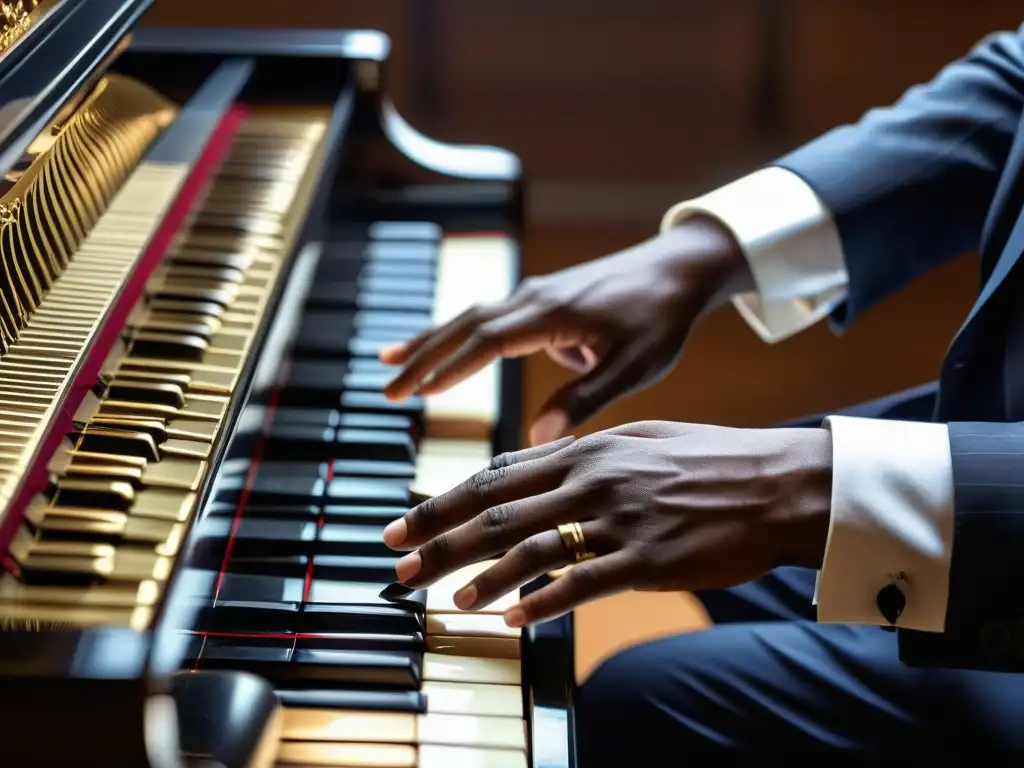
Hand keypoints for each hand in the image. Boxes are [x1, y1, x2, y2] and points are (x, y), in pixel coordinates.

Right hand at [380, 217, 752, 444]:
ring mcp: (535, 293)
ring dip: (432, 339)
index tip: (415, 392)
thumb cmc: (661, 319)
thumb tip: (539, 435)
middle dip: (424, 355)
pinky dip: (459, 332)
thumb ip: (586, 398)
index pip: (486, 341)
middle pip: (464, 324)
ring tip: (391, 362)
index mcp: (552, 314)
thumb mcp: (633, 366)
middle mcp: (534, 297)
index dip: (449, 367)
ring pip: (470, 316)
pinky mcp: (542, 297)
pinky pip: (489, 315)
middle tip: (386, 388)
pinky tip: (447, 347)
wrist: (680, 268)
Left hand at [382, 421, 831, 626]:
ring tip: (448, 598)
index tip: (405, 523)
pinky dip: (542, 602)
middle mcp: (594, 478)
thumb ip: (584, 452)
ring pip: (530, 548)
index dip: (442, 501)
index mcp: (587, 448)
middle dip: (439, 538)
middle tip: (398, 563)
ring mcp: (621, 518)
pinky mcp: (649, 558)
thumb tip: (537, 458)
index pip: (495, 475)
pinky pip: (582, 582)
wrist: (778, 483)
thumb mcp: (639, 440)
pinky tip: (514, 619)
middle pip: (496, 511)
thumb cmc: (709, 461)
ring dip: (482, 575)